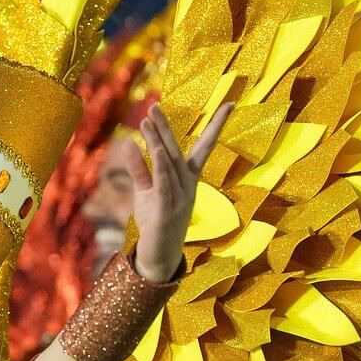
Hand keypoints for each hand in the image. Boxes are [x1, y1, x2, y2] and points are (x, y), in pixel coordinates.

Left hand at [121, 102, 232, 281]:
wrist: (159, 256)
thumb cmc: (155, 221)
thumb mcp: (146, 191)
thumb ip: (139, 169)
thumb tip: (129, 144)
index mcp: (188, 179)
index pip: (204, 148)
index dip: (216, 126)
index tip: (231, 103)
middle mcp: (188, 186)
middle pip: (177, 151)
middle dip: (166, 127)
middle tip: (154, 106)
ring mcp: (179, 198)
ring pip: (168, 164)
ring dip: (157, 141)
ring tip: (145, 120)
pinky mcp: (166, 211)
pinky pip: (161, 183)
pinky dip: (154, 165)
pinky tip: (148, 149)